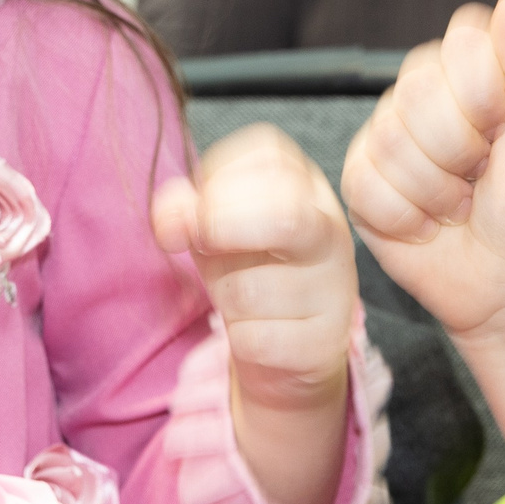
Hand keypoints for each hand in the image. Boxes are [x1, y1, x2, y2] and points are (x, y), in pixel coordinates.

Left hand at [153, 125, 356, 411]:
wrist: (289, 349)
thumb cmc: (249, 270)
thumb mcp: (214, 228)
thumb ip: (188, 209)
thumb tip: (171, 219)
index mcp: (305, 186)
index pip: (267, 154)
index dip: (218, 180)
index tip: (199, 206)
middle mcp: (329, 230)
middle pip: (283, 214)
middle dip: (222, 229)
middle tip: (204, 243)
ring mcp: (333, 287)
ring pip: (251, 289)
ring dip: (224, 295)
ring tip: (242, 297)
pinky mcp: (324, 340)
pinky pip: (254, 338)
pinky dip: (239, 339)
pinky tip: (257, 332)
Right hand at [341, 0, 504, 343]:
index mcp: (480, 70)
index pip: (462, 37)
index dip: (483, 89)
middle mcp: (430, 93)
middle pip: (418, 88)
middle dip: (462, 147)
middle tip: (485, 173)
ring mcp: (390, 134)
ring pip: (391, 139)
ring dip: (438, 189)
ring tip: (462, 203)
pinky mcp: (362, 180)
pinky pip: (366, 181)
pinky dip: (407, 215)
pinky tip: (430, 223)